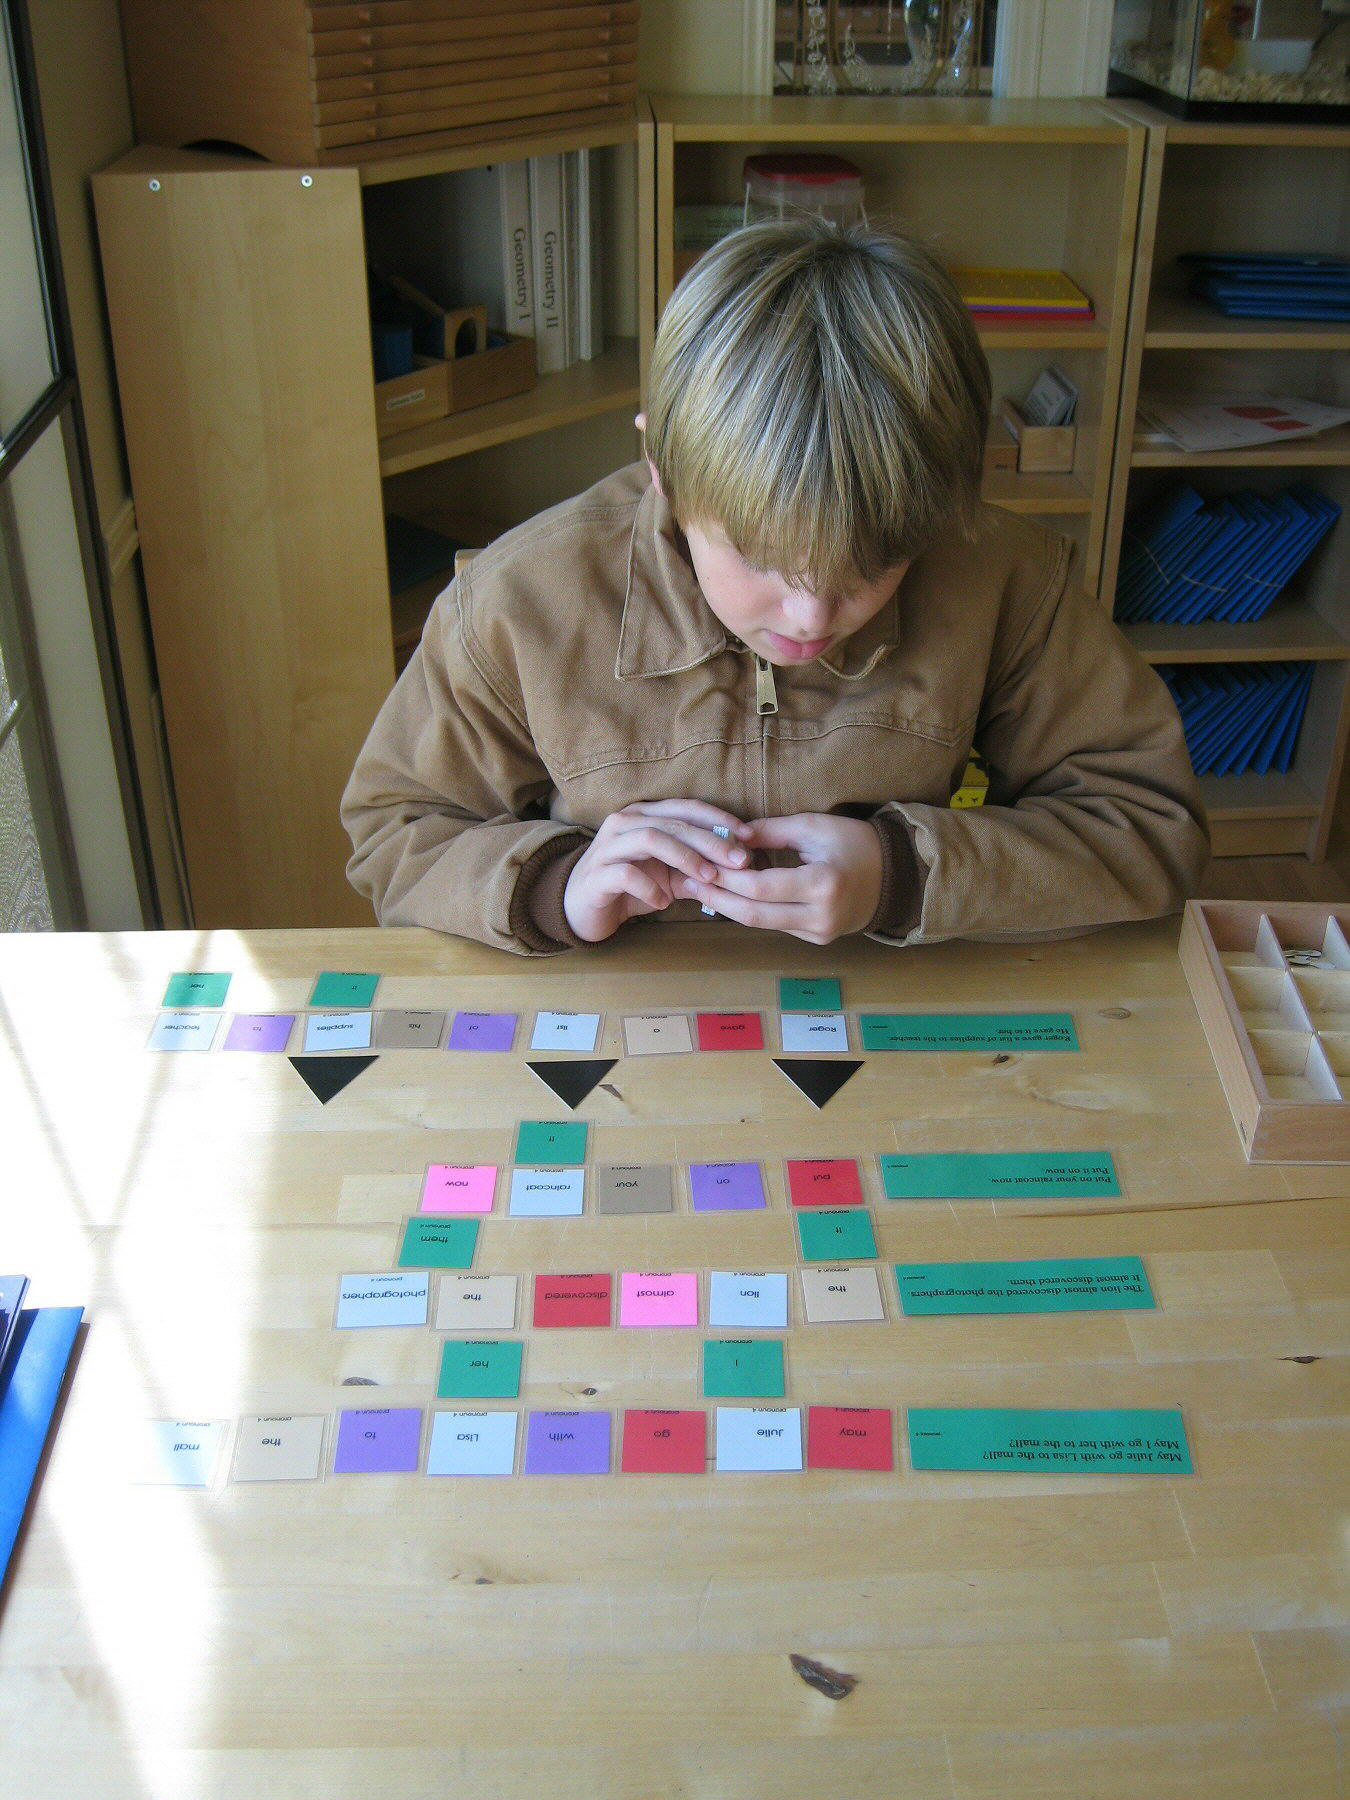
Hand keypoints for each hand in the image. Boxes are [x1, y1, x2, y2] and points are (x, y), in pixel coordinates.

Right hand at [563, 800, 753, 943]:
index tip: (750, 838)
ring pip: (651, 838)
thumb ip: (701, 869)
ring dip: (686, 857)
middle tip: (740, 861)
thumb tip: (742, 868)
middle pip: (674, 822)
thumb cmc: (631, 886)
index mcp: (645, 815)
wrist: (583, 907)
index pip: (687, 807)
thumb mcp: (672, 876)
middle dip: (711, 840)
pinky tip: (664, 904)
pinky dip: (650, 888)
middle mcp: (625, 822)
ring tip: (709, 878)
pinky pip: (626, 874)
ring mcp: (608, 846)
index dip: (720, 819)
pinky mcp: (596, 874)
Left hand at [675, 812, 882, 944]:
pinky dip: (751, 910)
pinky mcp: (817, 939)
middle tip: (687, 882)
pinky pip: (775, 925)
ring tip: (699, 888)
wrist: (893, 875)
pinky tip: (728, 895)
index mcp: (822, 884)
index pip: (759, 888)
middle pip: (753, 914)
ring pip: (761, 923)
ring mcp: (819, 933)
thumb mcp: (812, 826)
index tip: (700, 862)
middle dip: (717, 898)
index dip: (726, 877)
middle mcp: (821, 916)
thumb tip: (728, 835)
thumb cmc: (855, 843)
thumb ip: (769, 832)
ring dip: (728, 906)